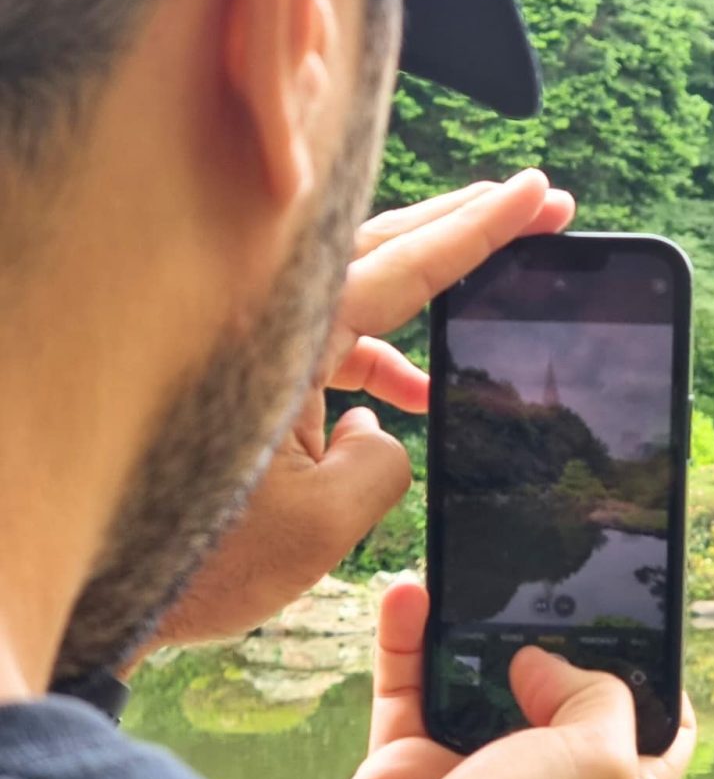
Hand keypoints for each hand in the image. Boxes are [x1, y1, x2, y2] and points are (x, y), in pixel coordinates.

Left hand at [141, 172, 574, 654]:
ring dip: (427, 292)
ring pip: (360, 290)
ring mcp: (258, 343)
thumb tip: (379, 429)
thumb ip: (384, 466)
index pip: (405, 267)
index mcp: (289, 338)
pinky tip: (417, 396)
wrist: (110, 584)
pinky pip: (331, 340)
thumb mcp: (323, 526)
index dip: (481, 229)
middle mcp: (269, 322)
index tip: (537, 194)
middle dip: (463, 222)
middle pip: (382, 244)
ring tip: (492, 290)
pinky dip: (382, 357)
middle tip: (536, 200)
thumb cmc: (202, 558)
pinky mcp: (249, 372)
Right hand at [318, 579, 696, 778]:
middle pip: (559, 696)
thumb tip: (544, 663)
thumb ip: (601, 697)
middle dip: (550, 638)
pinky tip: (410, 595)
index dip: (656, 678)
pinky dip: (407, 640)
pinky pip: (409, 689)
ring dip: (470, 628)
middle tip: (543, 584)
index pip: (656, 734)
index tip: (641, 619)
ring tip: (472, 576)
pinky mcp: (406, 772)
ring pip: (478, 682)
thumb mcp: (601, 765)